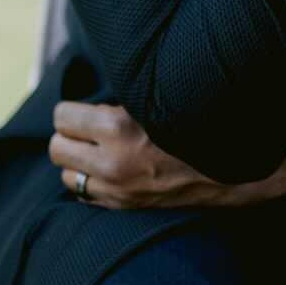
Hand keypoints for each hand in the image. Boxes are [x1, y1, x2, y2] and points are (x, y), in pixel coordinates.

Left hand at [48, 101, 285, 209]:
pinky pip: (85, 195)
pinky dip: (92, 180)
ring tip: (98, 146)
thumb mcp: (155, 94)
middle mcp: (111, 162)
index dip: (71, 108)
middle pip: (57, 148)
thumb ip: (121, 93)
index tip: (83, 105)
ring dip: (78, 160)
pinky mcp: (123, 206)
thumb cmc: (192, 116)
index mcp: (117, 127)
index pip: (62, 117)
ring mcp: (116, 189)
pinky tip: (110, 166)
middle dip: (69, 134)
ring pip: (67, 175)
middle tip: (87, 125)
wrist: (228, 163)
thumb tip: (94, 80)